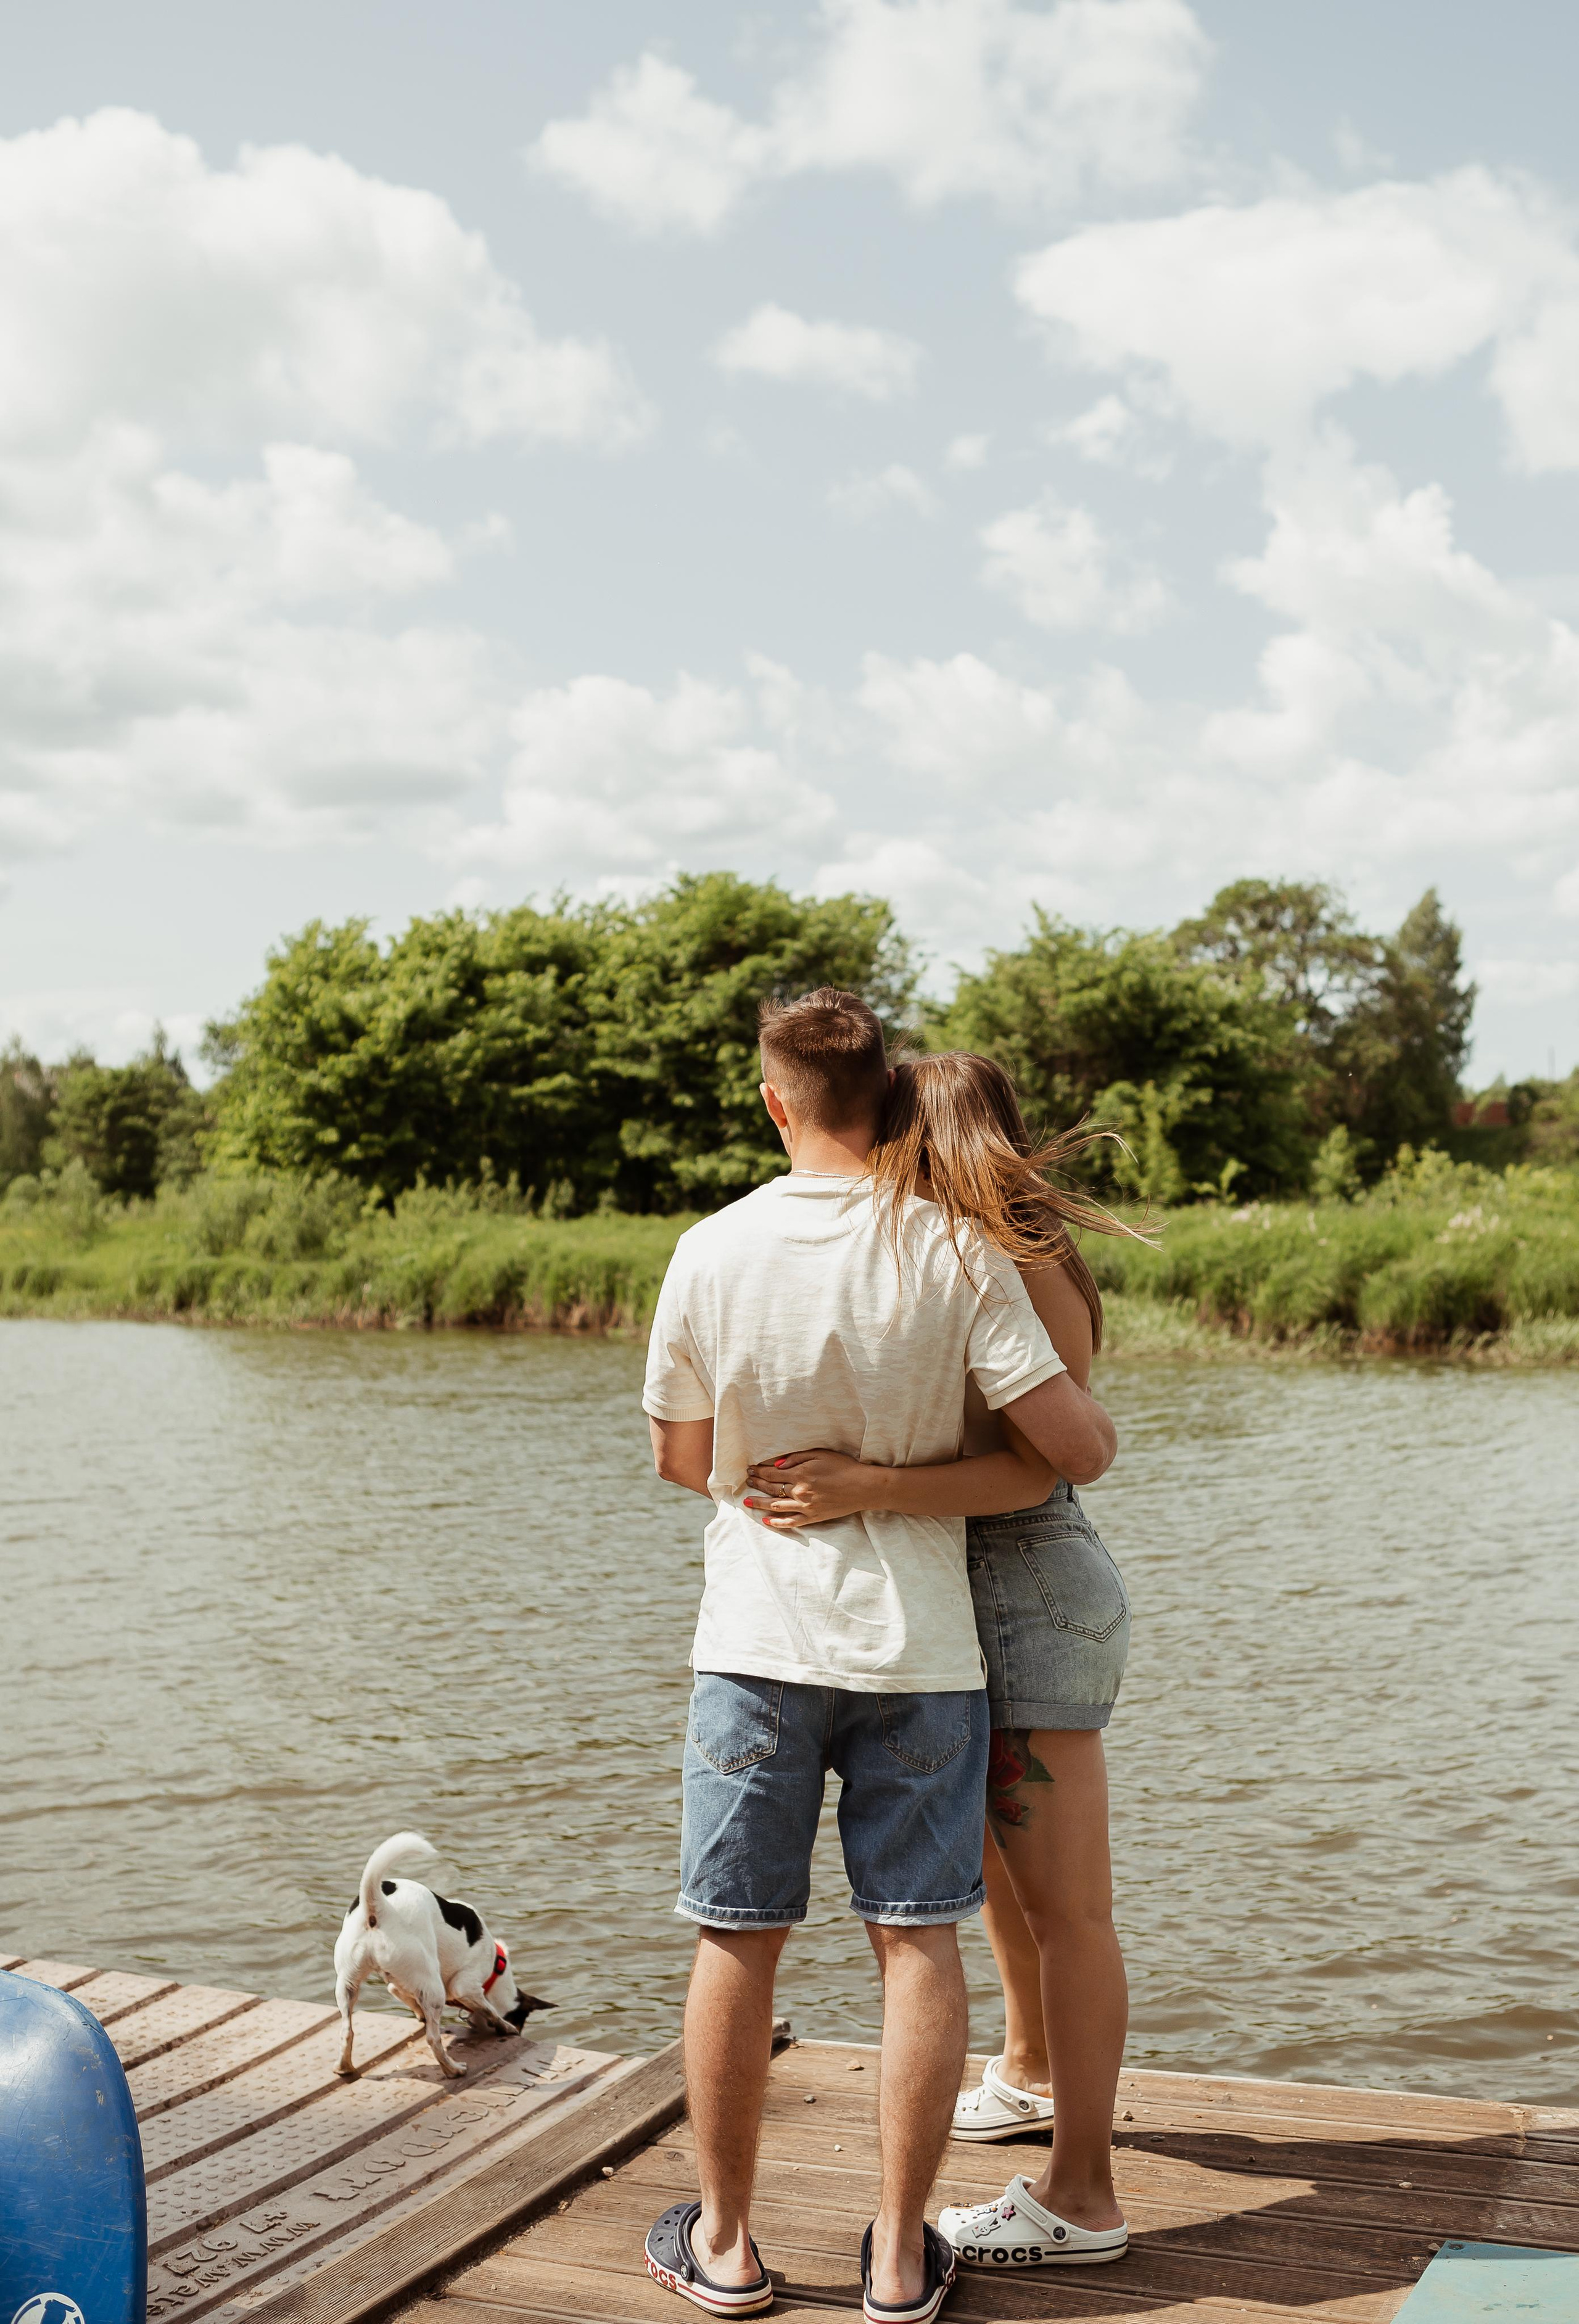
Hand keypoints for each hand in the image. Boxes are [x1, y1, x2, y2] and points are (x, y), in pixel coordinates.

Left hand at [743, 1448, 871, 1528]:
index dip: (759, 1471)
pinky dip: (777, 1522)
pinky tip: (766, 1521)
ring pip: (776, 1507)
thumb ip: (797, 1458)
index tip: (750, 1470)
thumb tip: (776, 1464)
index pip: (772, 1473)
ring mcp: (806, 1507)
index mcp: (800, 1474)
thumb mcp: (820, 1454)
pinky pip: (791, 1522)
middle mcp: (799, 1492)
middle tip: (748, 1482)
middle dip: (757, 1485)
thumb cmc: (843, 1467)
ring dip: (759, 1504)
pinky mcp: (813, 1517)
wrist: (863, 1487)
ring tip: (747, 1502)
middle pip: (771, 1489)